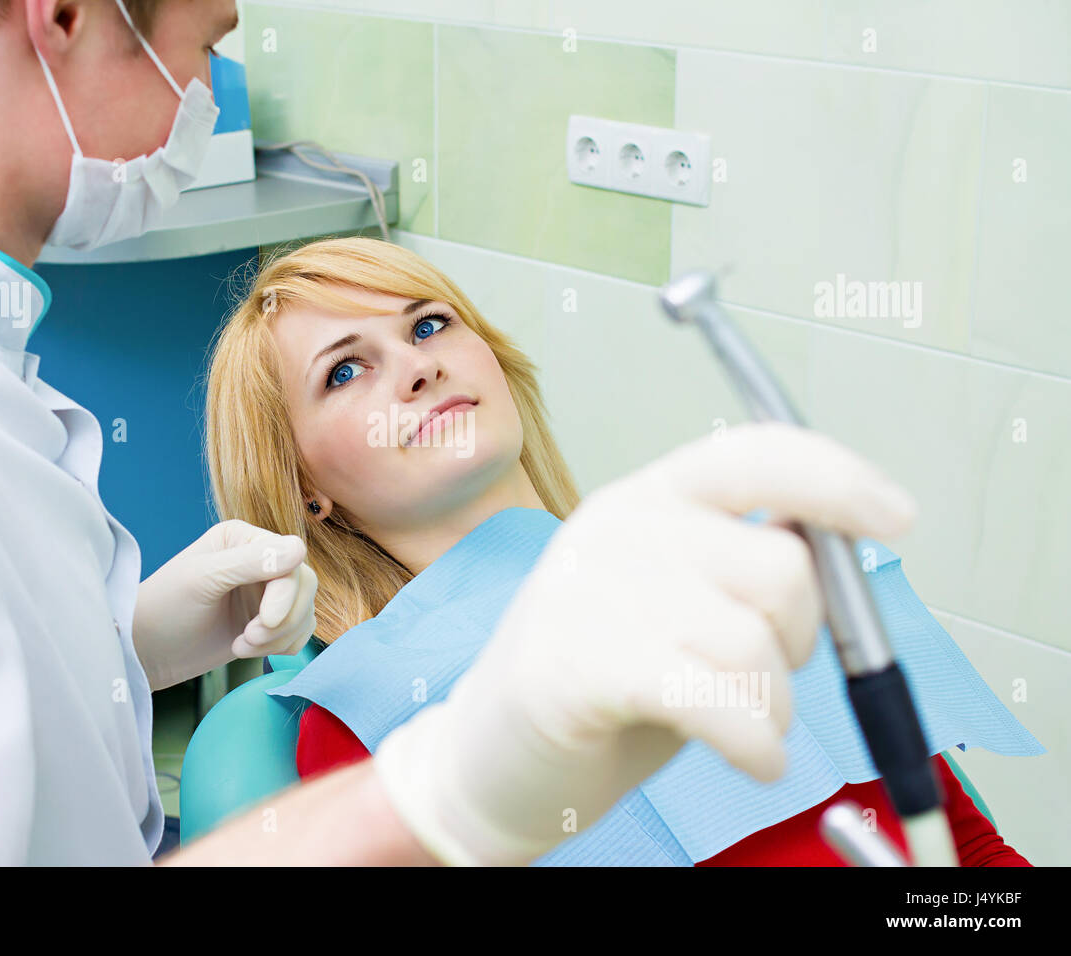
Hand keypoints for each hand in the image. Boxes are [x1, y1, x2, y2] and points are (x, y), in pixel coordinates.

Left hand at [133, 520, 317, 689]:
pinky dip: (281, 646)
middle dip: (282, 620)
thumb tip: (300, 548)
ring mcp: (265, 591)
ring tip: (241, 646)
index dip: (286, 594)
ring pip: (304, 611)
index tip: (265, 623)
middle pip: (304, 586)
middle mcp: (260, 559)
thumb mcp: (203, 580)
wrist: (147, 652)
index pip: (291, 559)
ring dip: (279, 637)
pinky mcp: (268, 621)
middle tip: (249, 640)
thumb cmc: (164, 609)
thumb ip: (251, 563)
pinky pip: (299, 631)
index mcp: (243, 538)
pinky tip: (246, 650)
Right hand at [372, 422, 917, 864]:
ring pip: (756, 646)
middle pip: (781, 567)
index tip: (896, 516)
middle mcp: (619, 526)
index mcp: (647, 499)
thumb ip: (742, 568)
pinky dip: (755, 743)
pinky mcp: (577, 663)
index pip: (756, 454)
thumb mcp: (677, 604)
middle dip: (802, 641)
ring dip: (773, 708)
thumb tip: (840, 546)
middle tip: (763, 680)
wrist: (490, 755)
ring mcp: (592, 591)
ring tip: (741, 727)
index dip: (838, 478)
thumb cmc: (602, 682)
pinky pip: (719, 703)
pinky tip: (749, 757)